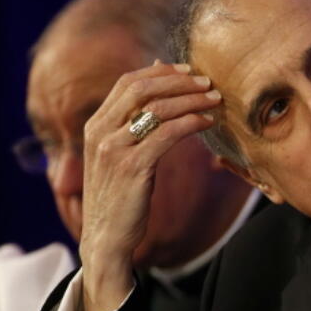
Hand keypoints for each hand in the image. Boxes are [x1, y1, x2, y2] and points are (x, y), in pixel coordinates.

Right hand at [77, 61, 219, 310]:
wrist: (105, 238)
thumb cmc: (120, 197)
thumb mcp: (120, 156)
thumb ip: (132, 128)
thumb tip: (157, 97)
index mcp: (94, 125)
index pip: (127, 83)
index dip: (161, 73)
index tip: (189, 71)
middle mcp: (99, 131)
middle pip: (142, 88)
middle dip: (179, 81)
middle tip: (208, 82)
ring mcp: (113, 148)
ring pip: (157, 108)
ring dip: (191, 99)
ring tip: (215, 100)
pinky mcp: (132, 167)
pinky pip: (167, 134)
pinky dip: (191, 123)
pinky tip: (207, 123)